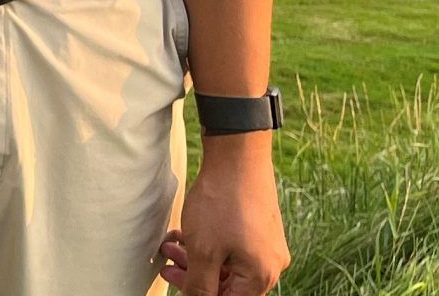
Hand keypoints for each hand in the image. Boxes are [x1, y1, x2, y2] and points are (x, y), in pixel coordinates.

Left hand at [160, 137, 287, 295]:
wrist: (237, 155)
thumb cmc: (222, 203)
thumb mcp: (204, 251)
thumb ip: (200, 285)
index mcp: (261, 275)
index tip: (175, 279)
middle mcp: (271, 264)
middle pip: (229, 286)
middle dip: (194, 277)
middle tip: (167, 266)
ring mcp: (267, 245)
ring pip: (228, 265)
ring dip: (197, 260)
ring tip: (171, 245)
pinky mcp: (259, 227)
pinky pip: (232, 248)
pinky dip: (209, 246)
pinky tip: (186, 233)